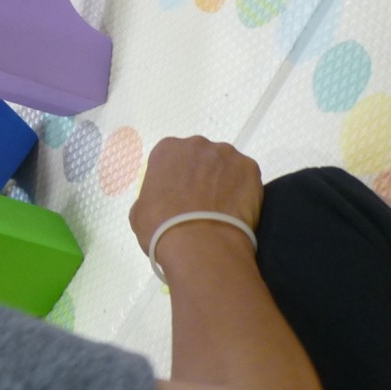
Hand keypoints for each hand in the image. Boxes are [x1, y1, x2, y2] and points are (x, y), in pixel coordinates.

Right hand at [129, 136, 261, 253]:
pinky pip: (246, 177)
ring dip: (223, 181)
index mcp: (166, 150)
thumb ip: (152, 196)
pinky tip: (237, 210)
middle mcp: (197, 144)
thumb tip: (163, 202)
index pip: (171, 158)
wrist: (200, 245)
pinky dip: (243, 191)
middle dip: (200, 175)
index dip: (175, 177)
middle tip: (200, 202)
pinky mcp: (250, 168)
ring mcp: (226, 154)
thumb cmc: (162, 227)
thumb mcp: (140, 211)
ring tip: (221, 209)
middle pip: (200, 157)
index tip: (178, 195)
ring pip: (225, 166)